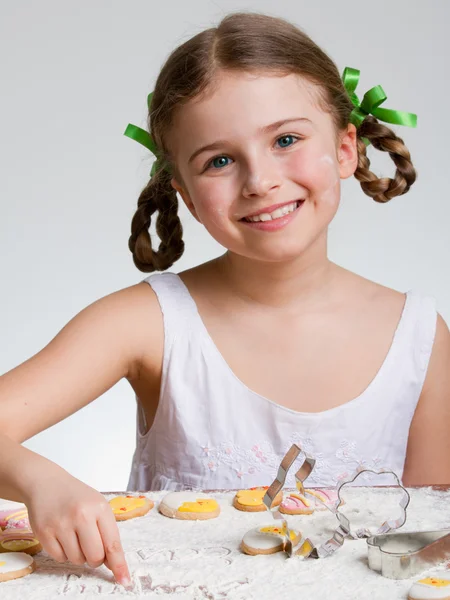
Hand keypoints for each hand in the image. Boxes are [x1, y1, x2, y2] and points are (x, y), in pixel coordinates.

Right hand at [24, 469, 130, 587]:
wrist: (47, 483)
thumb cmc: (77, 497)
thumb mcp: (98, 507)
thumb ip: (108, 533)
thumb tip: (114, 564)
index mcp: (99, 508)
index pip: (113, 543)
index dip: (119, 565)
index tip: (124, 580)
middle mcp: (80, 515)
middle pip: (95, 557)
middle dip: (95, 558)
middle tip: (91, 545)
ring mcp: (61, 524)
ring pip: (77, 560)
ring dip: (79, 554)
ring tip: (75, 535)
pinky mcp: (44, 532)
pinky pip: (59, 558)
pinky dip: (63, 553)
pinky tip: (62, 536)